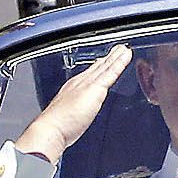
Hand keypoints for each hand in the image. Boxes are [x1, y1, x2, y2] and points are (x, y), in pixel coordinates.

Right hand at [14, 45, 130, 159]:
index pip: (89, 74)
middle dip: (109, 58)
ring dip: (116, 56)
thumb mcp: (66, 116)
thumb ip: (74, 113)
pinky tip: (126, 55)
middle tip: (119, 49)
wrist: (51, 128)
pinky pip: (111, 72)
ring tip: (125, 49)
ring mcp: (88, 83)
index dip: (98, 66)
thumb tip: (73, 119)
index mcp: (72, 89)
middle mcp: (80, 83)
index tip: (105, 60)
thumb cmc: (57, 126)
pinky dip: (119, 63)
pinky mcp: (95, 88)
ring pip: (106, 66)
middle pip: (98, 67)